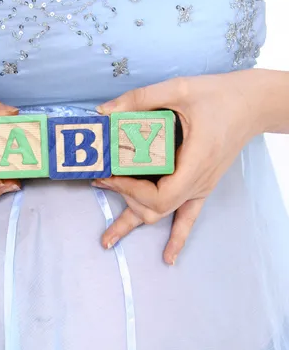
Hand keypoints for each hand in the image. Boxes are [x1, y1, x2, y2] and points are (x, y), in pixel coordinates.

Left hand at [93, 69, 263, 264]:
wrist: (250, 105)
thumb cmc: (219, 96)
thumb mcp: (179, 90)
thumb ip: (141, 99)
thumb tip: (105, 112)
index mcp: (195, 161)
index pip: (159, 195)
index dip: (131, 191)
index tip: (110, 175)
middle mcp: (197, 182)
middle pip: (155, 209)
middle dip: (124, 200)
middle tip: (100, 182)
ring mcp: (199, 188)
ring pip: (164, 216)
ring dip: (135, 224)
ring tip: (108, 238)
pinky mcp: (200, 188)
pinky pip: (188, 220)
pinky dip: (177, 240)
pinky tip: (168, 259)